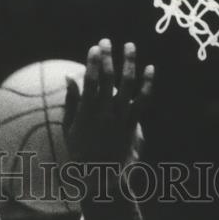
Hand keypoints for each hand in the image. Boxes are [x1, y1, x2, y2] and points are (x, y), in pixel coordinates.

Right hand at [63, 40, 152, 170]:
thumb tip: (70, 76)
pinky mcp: (132, 125)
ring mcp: (119, 119)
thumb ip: (70, 102)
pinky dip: (147, 84)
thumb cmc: (81, 153)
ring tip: (130, 46)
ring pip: (126, 86)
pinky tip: (149, 68)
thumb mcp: (69, 128)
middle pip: (106, 79)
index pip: (89, 82)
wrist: (100, 178)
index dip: (92, 62)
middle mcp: (103, 115)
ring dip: (129, 63)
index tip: (94, 48)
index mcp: (85, 114)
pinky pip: (142, 101)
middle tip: (106, 41)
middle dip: (107, 57)